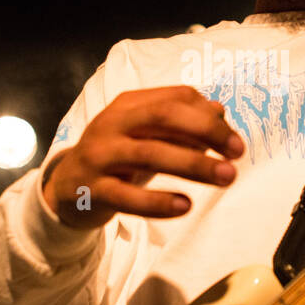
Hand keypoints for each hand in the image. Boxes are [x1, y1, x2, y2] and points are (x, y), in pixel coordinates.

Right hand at [41, 86, 243, 228]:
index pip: (176, 99)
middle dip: (206, 131)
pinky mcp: (92, 189)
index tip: (235, 142)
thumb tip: (220, 112)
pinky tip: (185, 206)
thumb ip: (182, 124)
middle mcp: (112, 123)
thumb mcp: (148, 136)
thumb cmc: (119, 158)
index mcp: (129, 105)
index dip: (209, 117)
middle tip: (237, 153)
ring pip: (149, 153)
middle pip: (163, 116)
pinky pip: (127, 195)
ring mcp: (99, 155)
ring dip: (193, 164)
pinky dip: (158, 201)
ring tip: (226, 177)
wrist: (67, 189)